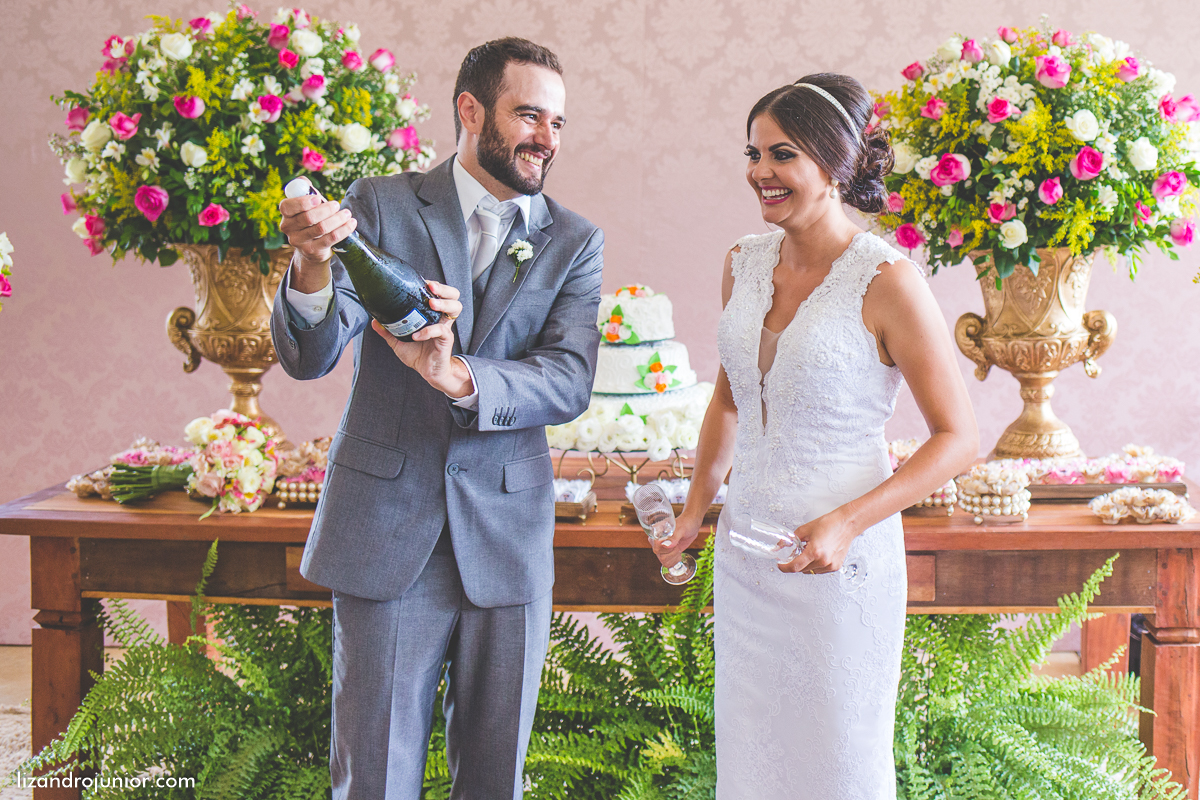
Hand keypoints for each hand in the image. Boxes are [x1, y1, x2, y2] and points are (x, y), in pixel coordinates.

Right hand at [278, 178, 356, 278]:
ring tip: (347, 214)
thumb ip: (304, 190)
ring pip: (321, 228)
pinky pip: (331, 239)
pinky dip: (343, 229)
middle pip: (308, 218)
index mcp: (286, 214)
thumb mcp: (306, 204)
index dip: (303, 202)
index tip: (319, 198)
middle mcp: (288, 228)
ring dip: (337, 219)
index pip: (287, 206)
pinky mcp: (312, 251)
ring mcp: (299, 242)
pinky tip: (351, 223)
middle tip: (337, 204)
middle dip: (326, 209)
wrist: (311, 248)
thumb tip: (303, 181)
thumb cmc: (311, 220)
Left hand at [371, 281, 469, 395]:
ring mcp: (445, 328)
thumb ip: (388, 331)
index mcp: (432, 315)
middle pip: (454, 296)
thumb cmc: (418, 355)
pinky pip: (441, 330)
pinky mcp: (446, 340)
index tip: (422, 282)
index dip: (434, 285)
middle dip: (444, 289)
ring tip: (431, 303)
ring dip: (444, 303)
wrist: (428, 372)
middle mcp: (441, 319)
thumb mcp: (399, 342)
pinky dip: (428, 331)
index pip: (440, 294)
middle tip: (431, 287)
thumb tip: (374, 321)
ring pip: (456, 308)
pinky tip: (416, 335)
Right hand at [648, 509, 702, 569]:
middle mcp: (655, 542)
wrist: (691, 524)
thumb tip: (667, 546)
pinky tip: (678, 552)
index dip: (668, 549)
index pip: (657, 549)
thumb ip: (674, 537)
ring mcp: (660, 549)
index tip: (675, 542)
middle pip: (662, 557)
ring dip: (675, 556)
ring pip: (665, 561)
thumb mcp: (681, 529)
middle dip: (673, 553)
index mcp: (655, 535)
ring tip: (678, 547)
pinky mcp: (666, 554)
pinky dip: (675, 560)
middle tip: (678, 544)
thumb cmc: (686, 523)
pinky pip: (667, 563)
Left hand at [778, 509, 859, 574]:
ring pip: (810, 571)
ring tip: (811, 551)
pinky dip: (816, 565)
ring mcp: (830, 565)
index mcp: (815, 552)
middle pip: (802, 569)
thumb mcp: (805, 529)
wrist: (847, 524)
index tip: (781, 566)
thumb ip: (791, 540)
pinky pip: (820, 570)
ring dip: (807, 564)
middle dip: (797, 562)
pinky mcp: (836, 567)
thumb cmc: (829, 524)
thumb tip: (780, 546)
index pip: (795, 567)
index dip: (785, 567)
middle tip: (798, 552)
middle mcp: (823, 561)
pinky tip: (819, 554)